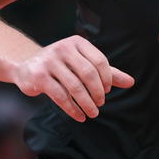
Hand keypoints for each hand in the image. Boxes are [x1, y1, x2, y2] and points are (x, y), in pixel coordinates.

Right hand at [13, 35, 134, 120]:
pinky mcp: (39, 76)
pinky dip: (73, 109)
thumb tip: (131, 82)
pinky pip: (60, 96)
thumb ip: (107, 73)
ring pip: (75, 86)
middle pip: (88, 73)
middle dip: (98, 92)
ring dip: (87, 103)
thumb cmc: (61, 66)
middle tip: (100, 104)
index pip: (99, 61)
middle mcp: (62, 48)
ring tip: (93, 113)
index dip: (107, 79)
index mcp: (77, 42)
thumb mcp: (83, 65)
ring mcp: (49, 61)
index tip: (107, 91)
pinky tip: (80, 116)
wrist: (27, 66)